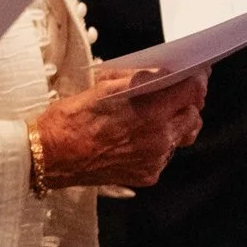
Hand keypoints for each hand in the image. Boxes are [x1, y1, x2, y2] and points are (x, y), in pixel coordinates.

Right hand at [33, 69, 208, 189]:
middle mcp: (158, 138)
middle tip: (173, 94)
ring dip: (174, 123)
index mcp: (149, 111)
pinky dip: (158, 144)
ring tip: (153, 116)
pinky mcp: (147, 175)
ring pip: (181, 137)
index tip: (196, 74)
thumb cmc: (70, 120)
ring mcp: (154, 159)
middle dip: (187, 102)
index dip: (196, 79)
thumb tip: (159, 71)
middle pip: (194, 115)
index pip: (192, 91)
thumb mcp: (102, 86)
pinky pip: (165, 155)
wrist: (50, 155)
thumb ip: (138, 78)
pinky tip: (137, 136)